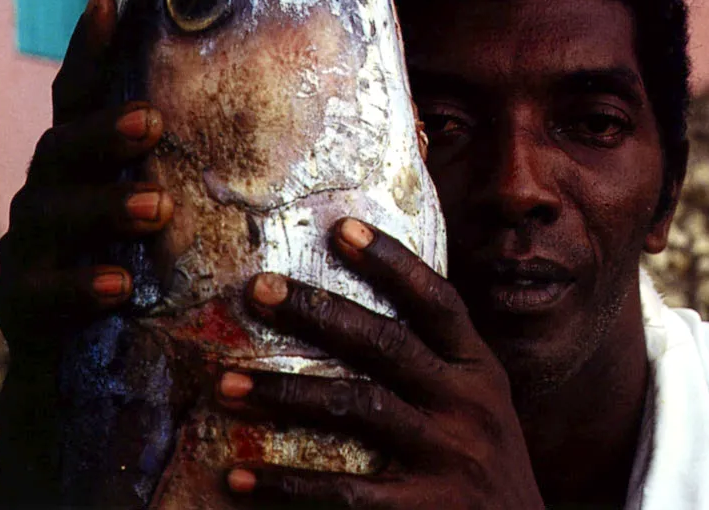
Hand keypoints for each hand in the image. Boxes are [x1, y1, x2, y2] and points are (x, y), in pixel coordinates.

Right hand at [0, 0, 172, 356]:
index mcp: (80, 173)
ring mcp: (29, 250)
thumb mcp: (160, 233)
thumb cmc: (135, 286)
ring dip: (104, 207)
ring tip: (156, 208)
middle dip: (103, 134)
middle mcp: (48, 198)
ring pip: (51, 215)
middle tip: (150, 122)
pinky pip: (43, 292)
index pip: (77, 106)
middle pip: (62, 151)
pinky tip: (118, 285)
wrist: (78, 372)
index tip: (107, 7)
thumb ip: (183, 189)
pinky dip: (80, 286)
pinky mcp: (20, 304)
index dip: (87, 58)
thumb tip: (267, 148)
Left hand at [217, 217, 544, 508]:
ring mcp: (449, 456)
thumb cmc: (483, 461)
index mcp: (478, 370)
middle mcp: (468, 404)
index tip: (341, 228)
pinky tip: (239, 476)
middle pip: (385, 343)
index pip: (437, 302)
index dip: (392, 262)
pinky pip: (345, 492)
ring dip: (285, 391)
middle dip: (318, 312)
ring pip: (357, 406)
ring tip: (225, 383)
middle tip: (259, 290)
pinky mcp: (424, 509)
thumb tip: (353, 315)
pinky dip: (288, 483)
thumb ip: (435, 363)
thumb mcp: (478, 402)